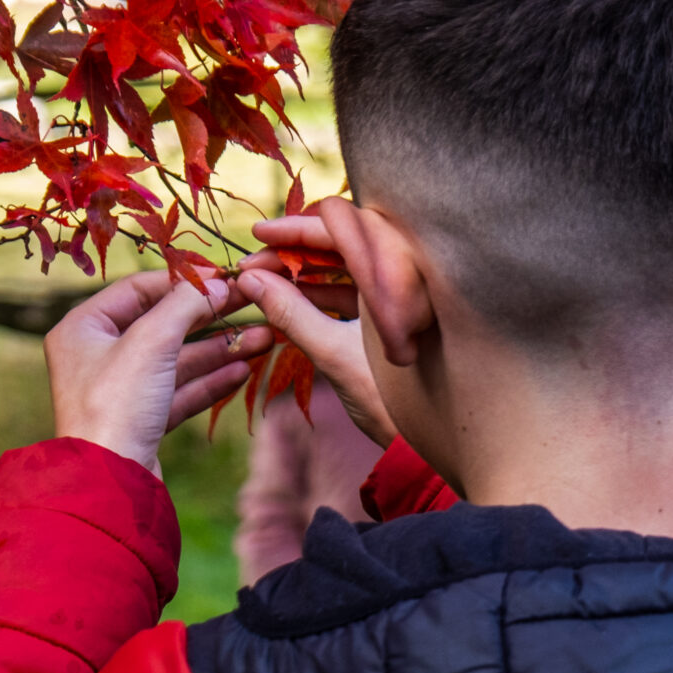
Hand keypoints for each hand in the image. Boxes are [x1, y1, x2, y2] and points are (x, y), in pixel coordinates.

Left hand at [47, 272, 269, 474]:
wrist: (110, 481)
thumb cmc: (116, 404)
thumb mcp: (152, 341)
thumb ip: (187, 305)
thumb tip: (220, 282)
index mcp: (83, 328)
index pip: (138, 289)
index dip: (184, 281)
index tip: (225, 277)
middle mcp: (98, 355)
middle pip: (164, 324)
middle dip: (212, 316)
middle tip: (254, 303)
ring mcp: (121, 389)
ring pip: (178, 359)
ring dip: (221, 349)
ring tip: (265, 338)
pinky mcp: (142, 418)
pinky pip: (181, 390)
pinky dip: (211, 380)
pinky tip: (244, 371)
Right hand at [238, 207, 398, 447]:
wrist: (423, 445)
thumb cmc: (388, 399)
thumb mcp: (332, 353)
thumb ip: (290, 312)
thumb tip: (249, 278)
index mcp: (400, 276)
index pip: (346, 229)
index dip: (297, 228)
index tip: (258, 232)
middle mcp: (404, 281)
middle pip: (343, 247)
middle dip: (293, 253)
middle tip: (252, 265)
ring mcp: (399, 301)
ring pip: (344, 272)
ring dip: (302, 275)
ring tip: (260, 283)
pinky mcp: (391, 323)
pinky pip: (352, 296)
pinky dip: (319, 297)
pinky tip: (284, 302)